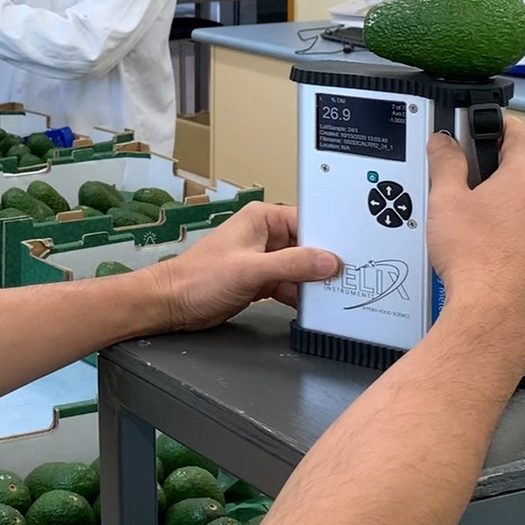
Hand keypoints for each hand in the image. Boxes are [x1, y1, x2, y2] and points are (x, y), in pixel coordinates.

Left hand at [147, 202, 340, 331]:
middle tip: (351, 277)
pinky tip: (314, 306)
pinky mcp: (261, 280)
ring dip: (315, 283)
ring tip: (336, 294)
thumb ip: (291, 265)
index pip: (307, 221)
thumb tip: (328, 261)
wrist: (172, 304)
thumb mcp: (250, 270)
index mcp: (261, 219)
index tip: (353, 253)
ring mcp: (263, 259)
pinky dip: (302, 296)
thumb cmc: (197, 278)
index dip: (330, 237)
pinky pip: (291, 285)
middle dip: (326, 263)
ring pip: (302, 268)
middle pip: (308, 246)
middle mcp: (264, 235)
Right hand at [426, 118, 524, 333]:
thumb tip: (443, 143)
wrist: (492, 309)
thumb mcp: (444, 200)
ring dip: (507, 213)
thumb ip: (445, 163)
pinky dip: (516, 241)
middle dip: (495, 180)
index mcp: (524, 179)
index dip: (500, 126)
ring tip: (473, 230)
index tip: (491, 125)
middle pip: (522, 177)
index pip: (518, 136)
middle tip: (463, 191)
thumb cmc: (474, 257)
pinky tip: (489, 252)